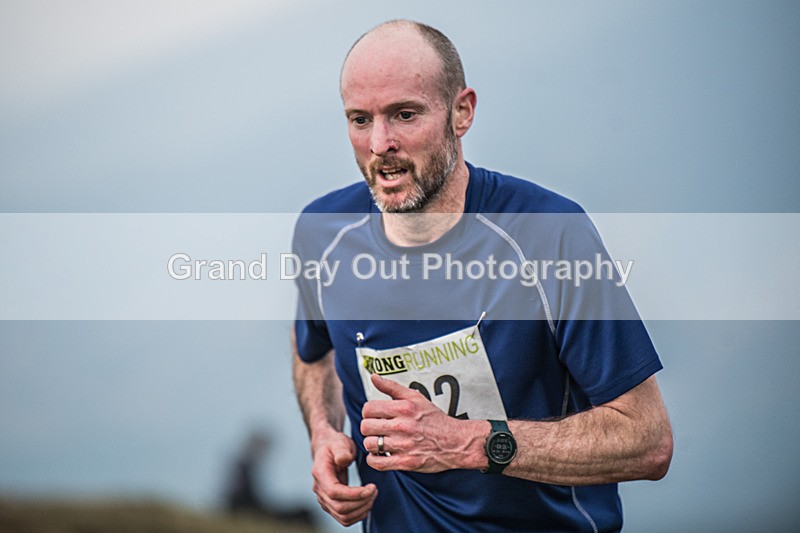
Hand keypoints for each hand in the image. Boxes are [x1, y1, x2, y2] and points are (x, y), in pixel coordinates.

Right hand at [311, 430, 376, 525]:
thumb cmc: (335, 445)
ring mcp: (324, 499)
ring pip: (343, 516)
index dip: (354, 494)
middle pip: (340, 507)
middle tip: (375, 490)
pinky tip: (367, 503)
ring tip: (373, 496)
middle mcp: (319, 489)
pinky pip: (344, 518)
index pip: (334, 492)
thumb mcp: (340, 442)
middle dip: (362, 502)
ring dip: (361, 509)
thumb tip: (344, 460)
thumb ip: (342, 450)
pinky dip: (358, 514)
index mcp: (320, 473)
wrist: (327, 450)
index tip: (371, 487)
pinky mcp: (330, 505)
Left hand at [361, 374, 487, 472]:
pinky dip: (374, 460)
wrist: (456, 442)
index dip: (369, 412)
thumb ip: (392, 387)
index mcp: (403, 408)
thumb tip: (373, 376)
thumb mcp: (416, 397)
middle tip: (378, 430)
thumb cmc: (434, 419)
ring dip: (372, 444)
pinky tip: (382, 455)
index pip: (368, 408)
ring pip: (370, 444)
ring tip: (381, 442)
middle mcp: (402, 426)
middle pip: (366, 427)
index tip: (376, 416)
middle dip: (369, 428)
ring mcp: (404, 445)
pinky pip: (377, 463)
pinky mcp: (406, 462)